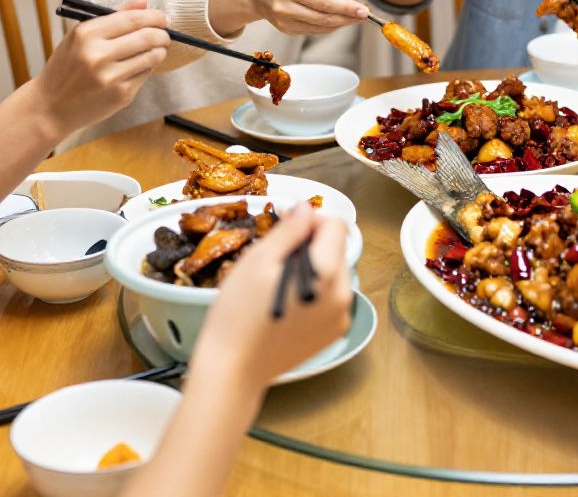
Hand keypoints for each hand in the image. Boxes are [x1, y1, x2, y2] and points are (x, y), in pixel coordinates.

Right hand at [30, 0, 169, 136]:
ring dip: (160, 51)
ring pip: (151, 57)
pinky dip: (148, 68)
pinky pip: (146, 75)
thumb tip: (144, 3)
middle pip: (147, 37)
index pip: (131, 19)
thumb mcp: (79, 36)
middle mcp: (98, 55)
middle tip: (165, 34)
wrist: (51, 106)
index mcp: (86, 35)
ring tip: (157, 49)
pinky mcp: (121, 95)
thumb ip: (112, 16)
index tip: (163, 17)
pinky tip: (140, 66)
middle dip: (162, 34)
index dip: (154, 16)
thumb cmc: (66, 66)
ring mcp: (111, 77)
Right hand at [192, 203, 352, 390]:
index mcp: (327, 273)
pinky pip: (331, 299)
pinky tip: (286, 305)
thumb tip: (308, 208)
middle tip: (275, 263)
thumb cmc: (238, 314)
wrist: (233, 370)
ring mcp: (340, 318)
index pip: (336, 225)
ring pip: (334, 274)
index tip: (285, 233)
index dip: (310, 221)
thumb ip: (290, 230)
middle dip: (310, 246)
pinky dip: (314, 293)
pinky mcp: (333, 334)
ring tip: (278, 285)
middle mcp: (344, 295)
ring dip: (312, 269)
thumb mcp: (258, 260)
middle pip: (337, 249)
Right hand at [254, 0, 369, 34]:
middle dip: (348, 18)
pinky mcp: (287, 31)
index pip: (324, 2)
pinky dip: (330, 26)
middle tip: (365, 14)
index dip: (346, 8)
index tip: (364, 9)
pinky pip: (314, 30)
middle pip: (324, 18)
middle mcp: (285, 9)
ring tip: (356, 17)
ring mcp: (285, 23)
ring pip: (321, 27)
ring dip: (342, 23)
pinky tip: (340, 19)